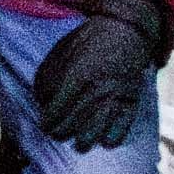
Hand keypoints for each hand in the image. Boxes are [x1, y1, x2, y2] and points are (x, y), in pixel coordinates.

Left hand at [33, 0, 169, 147]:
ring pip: (94, 132)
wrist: (126, 30)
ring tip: (79, 143)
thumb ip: (47, 77)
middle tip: (58, 133)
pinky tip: (104, 140)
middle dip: (61, 133)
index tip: (45, 125)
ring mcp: (115, 97)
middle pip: (72, 125)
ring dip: (84, 142)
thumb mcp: (62, 52)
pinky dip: (111, 138)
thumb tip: (41, 102)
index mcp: (77, 76)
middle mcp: (96, 90)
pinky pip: (121, 129)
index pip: (56, 112)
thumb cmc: (89, 41)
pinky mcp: (131, 101)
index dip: (47, 123)